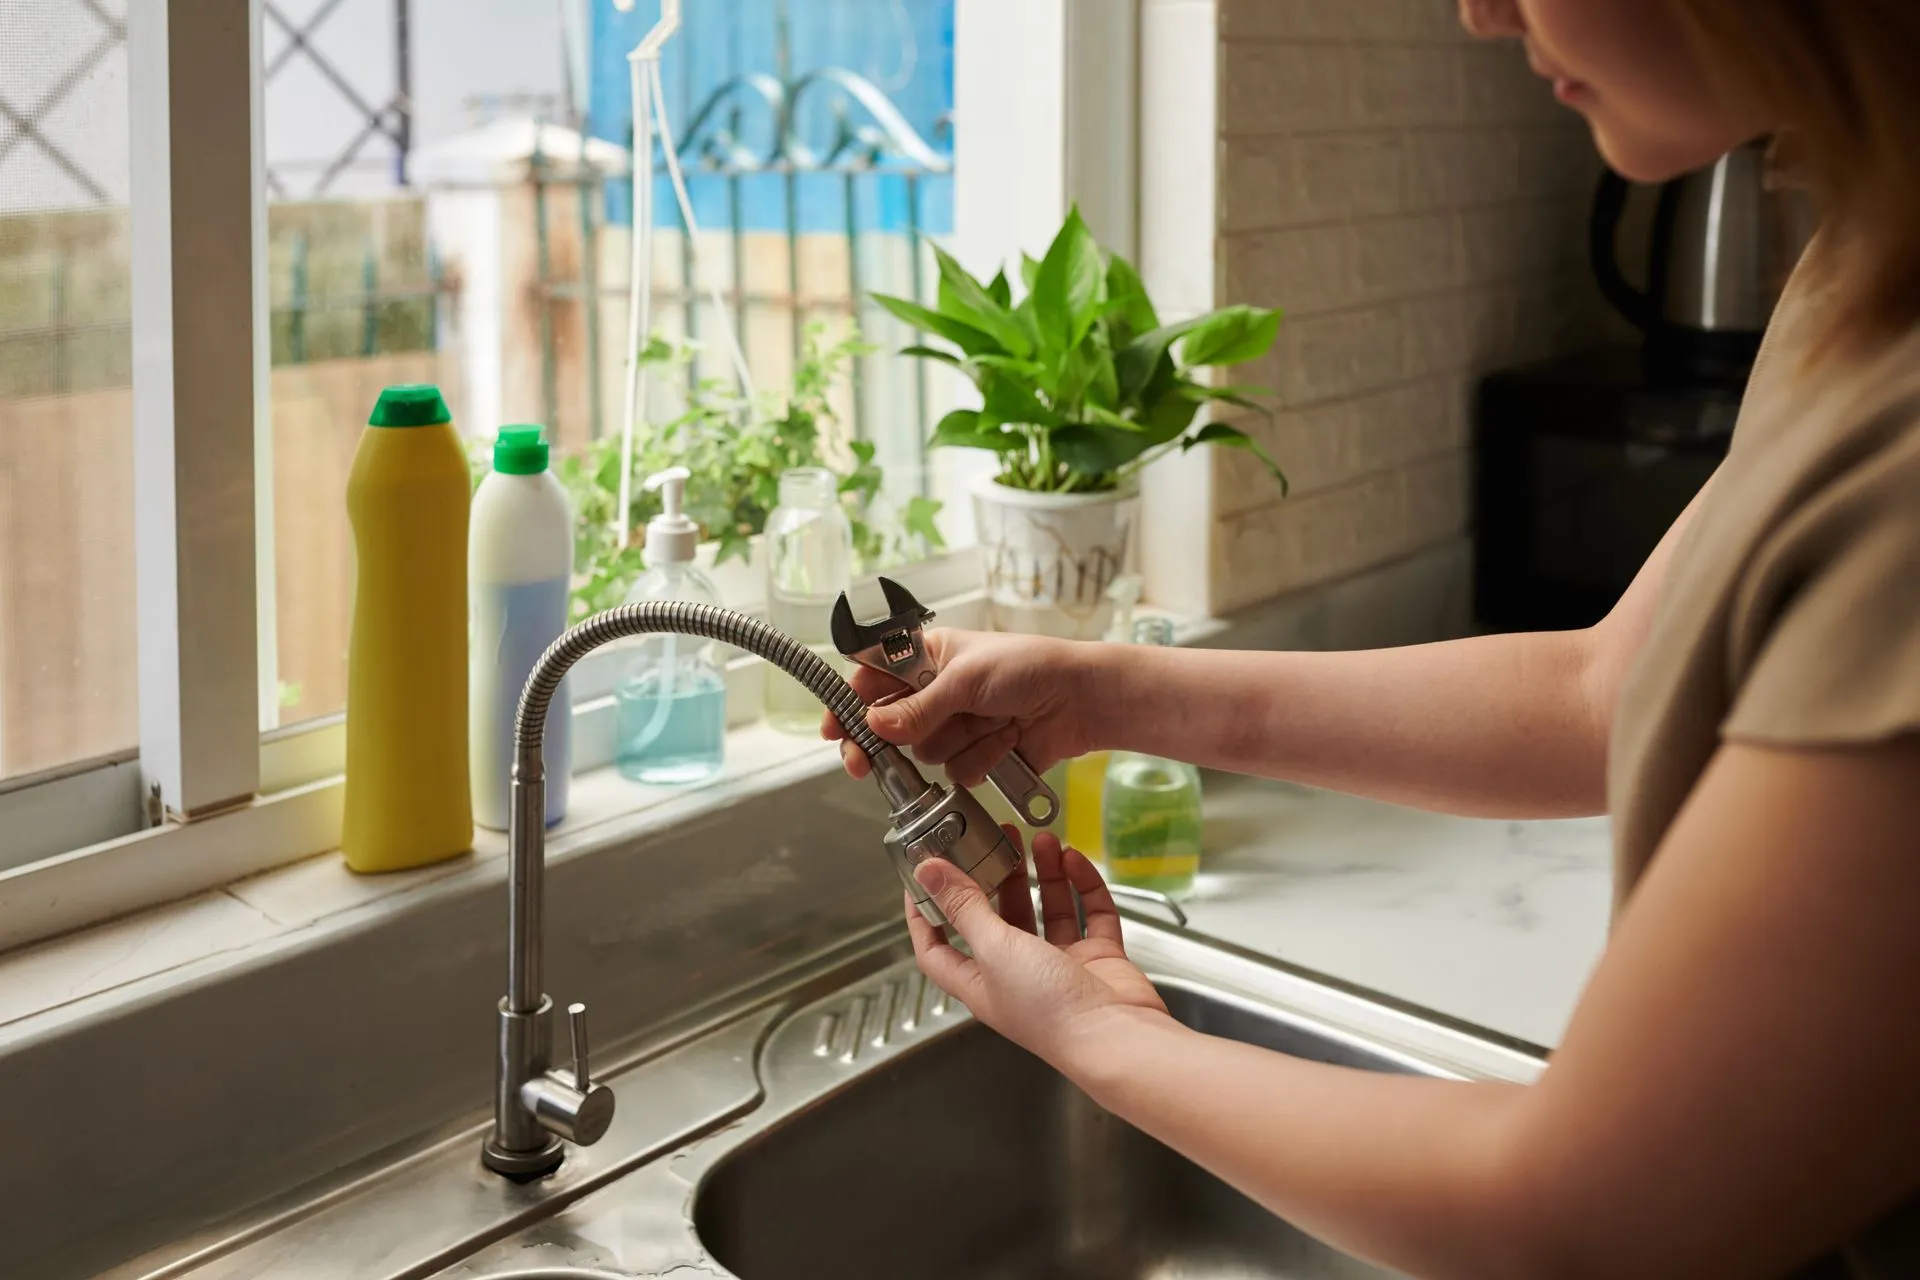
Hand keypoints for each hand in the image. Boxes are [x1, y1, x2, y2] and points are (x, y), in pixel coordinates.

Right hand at [821, 628, 1103, 785]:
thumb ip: (919, 707)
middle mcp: (936, 693)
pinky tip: (1007, 740)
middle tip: (862, 764)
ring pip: (924, 753)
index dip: (850, 703)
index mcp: (927, 658)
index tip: (834, 728)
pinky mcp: (978, 755)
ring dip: (956, 742)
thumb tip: (875, 727)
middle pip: (888, 727)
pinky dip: (982, 759)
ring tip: (991, 722)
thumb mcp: (966, 679)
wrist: (1080, 700)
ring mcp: (957, 726)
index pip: (872, 678)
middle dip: (880, 745)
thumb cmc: (1027, 668)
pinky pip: (957, 772)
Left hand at [905, 827, 1169, 1069]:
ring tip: (1043, 839)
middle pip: (999, 919)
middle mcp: (1017, 976)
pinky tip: (1075, 860)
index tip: (925, 876)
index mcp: (980, 983)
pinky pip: (1089, 915)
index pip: (937, 948)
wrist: (1116, 1036)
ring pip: (1046, 911)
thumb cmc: (1048, 1007)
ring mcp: (1060, 967)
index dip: (926, 915)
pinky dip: (1082, 887)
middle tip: (999, 838)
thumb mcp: (994, 948)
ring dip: (1043, 875)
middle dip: (998, 878)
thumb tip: (927, 872)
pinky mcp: (1098, 959)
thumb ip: (964, 906)